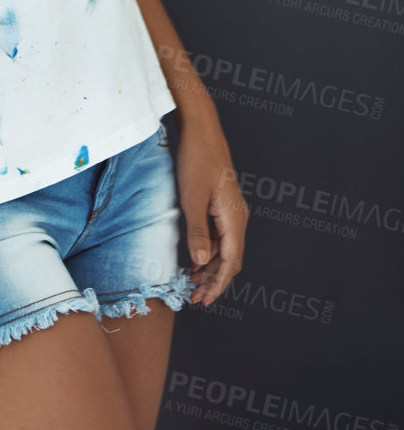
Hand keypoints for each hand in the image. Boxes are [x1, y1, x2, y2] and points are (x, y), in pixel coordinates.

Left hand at [174, 110, 248, 305]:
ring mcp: (232, 211)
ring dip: (211, 266)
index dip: (217, 284)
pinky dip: (209, 250)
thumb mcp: (191, 197)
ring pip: (225, 249)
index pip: (229, 262)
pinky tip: (195, 256)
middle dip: (214, 280)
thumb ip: (197, 231)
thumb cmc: (196, 160)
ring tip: (194, 282)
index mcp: (234, 220)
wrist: (201, 129)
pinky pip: (220, 236)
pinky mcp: (223, 204)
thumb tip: (201, 262)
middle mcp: (238, 218)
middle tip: (195, 296)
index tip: (203, 300)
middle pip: (230, 259)